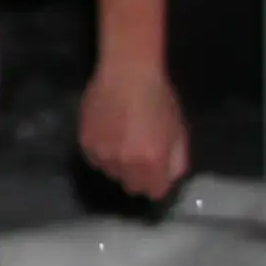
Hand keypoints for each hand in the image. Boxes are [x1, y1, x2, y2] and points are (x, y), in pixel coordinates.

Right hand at [80, 60, 192, 201]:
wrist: (127, 72)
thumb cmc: (159, 97)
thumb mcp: (179, 129)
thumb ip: (177, 159)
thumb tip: (169, 177)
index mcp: (152, 161)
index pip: (154, 192)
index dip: (157, 183)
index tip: (157, 171)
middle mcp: (126, 164)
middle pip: (131, 187)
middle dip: (138, 176)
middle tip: (140, 155)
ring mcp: (103, 154)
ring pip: (112, 173)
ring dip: (119, 164)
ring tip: (122, 141)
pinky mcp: (85, 143)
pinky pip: (95, 160)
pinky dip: (102, 153)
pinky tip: (109, 133)